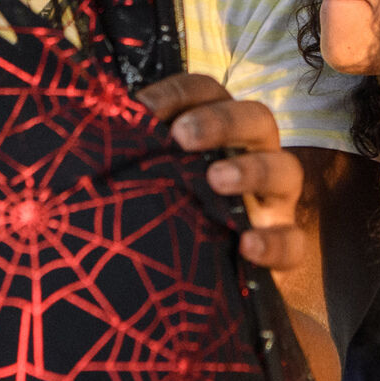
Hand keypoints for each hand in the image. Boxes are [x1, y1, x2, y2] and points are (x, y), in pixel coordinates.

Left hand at [136, 73, 307, 270]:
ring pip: (286, 171)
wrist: (180, 287)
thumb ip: (127, 155)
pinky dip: (274, 242)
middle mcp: (251, 157)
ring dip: (253, 169)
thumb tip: (86, 126)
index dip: (178, 93)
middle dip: (222, 121)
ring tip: (216, 179)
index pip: (207, 93)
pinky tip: (247, 246)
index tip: (142, 109)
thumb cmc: (159, 216)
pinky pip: (292, 242)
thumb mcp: (141, 180)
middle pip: (256, 119)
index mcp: (217, 132)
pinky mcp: (281, 250)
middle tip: (182, 136)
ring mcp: (272, 203)